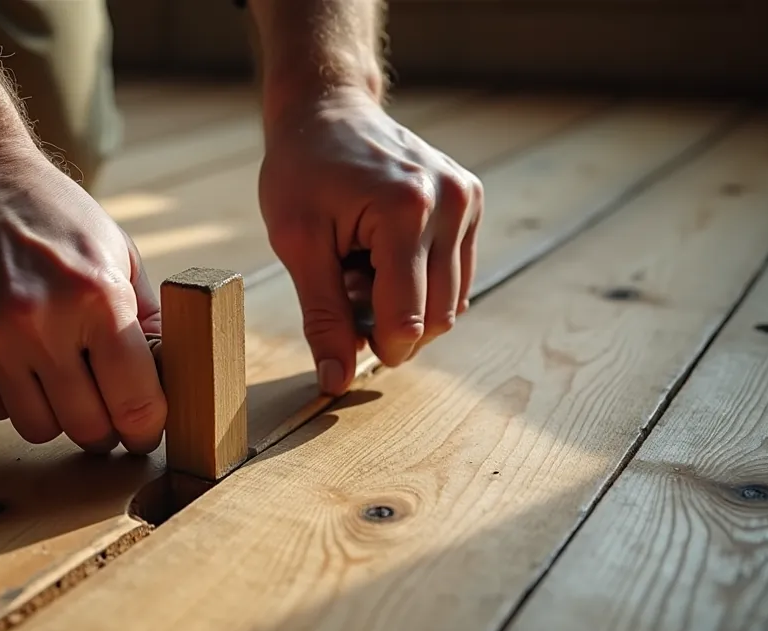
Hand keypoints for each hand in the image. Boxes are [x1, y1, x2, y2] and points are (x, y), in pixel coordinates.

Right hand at [0, 146, 165, 453]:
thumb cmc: (53, 217)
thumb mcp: (117, 252)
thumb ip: (147, 318)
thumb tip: (172, 383)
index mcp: (97, 296)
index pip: (136, 401)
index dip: (146, 428)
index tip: (143, 432)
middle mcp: (40, 322)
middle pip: (87, 427)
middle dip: (102, 427)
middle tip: (102, 411)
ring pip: (38, 428)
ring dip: (52, 414)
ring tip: (53, 377)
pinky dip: (7, 397)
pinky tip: (12, 358)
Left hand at [259, 85, 482, 394]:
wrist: (325, 110)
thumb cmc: (301, 171)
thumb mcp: (296, 245)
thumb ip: (322, 317)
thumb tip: (335, 383)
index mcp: (406, 211)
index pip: (408, 318)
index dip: (377, 348)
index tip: (344, 341)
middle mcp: (450, 203)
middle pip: (438, 317)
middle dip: (389, 326)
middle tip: (342, 291)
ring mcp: (467, 200)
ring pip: (452, 302)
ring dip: (404, 306)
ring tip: (359, 270)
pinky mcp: (471, 202)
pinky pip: (455, 276)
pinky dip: (419, 283)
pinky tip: (380, 258)